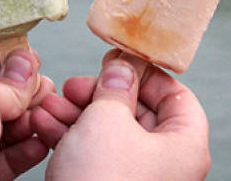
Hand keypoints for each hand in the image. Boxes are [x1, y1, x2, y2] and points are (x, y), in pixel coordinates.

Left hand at [0, 49, 54, 180]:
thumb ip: (5, 82)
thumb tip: (26, 64)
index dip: (0, 67)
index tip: (28, 61)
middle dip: (19, 97)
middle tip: (46, 88)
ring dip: (26, 123)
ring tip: (46, 113)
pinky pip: (3, 163)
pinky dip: (24, 152)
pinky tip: (40, 142)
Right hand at [32, 49, 210, 180]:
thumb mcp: (107, 120)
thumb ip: (115, 87)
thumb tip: (122, 68)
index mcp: (185, 145)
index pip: (177, 96)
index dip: (147, 73)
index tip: (120, 61)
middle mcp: (167, 164)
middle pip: (138, 112)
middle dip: (100, 94)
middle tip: (76, 84)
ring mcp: (138, 180)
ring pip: (110, 133)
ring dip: (77, 113)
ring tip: (50, 102)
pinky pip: (95, 154)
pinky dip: (71, 136)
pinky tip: (45, 122)